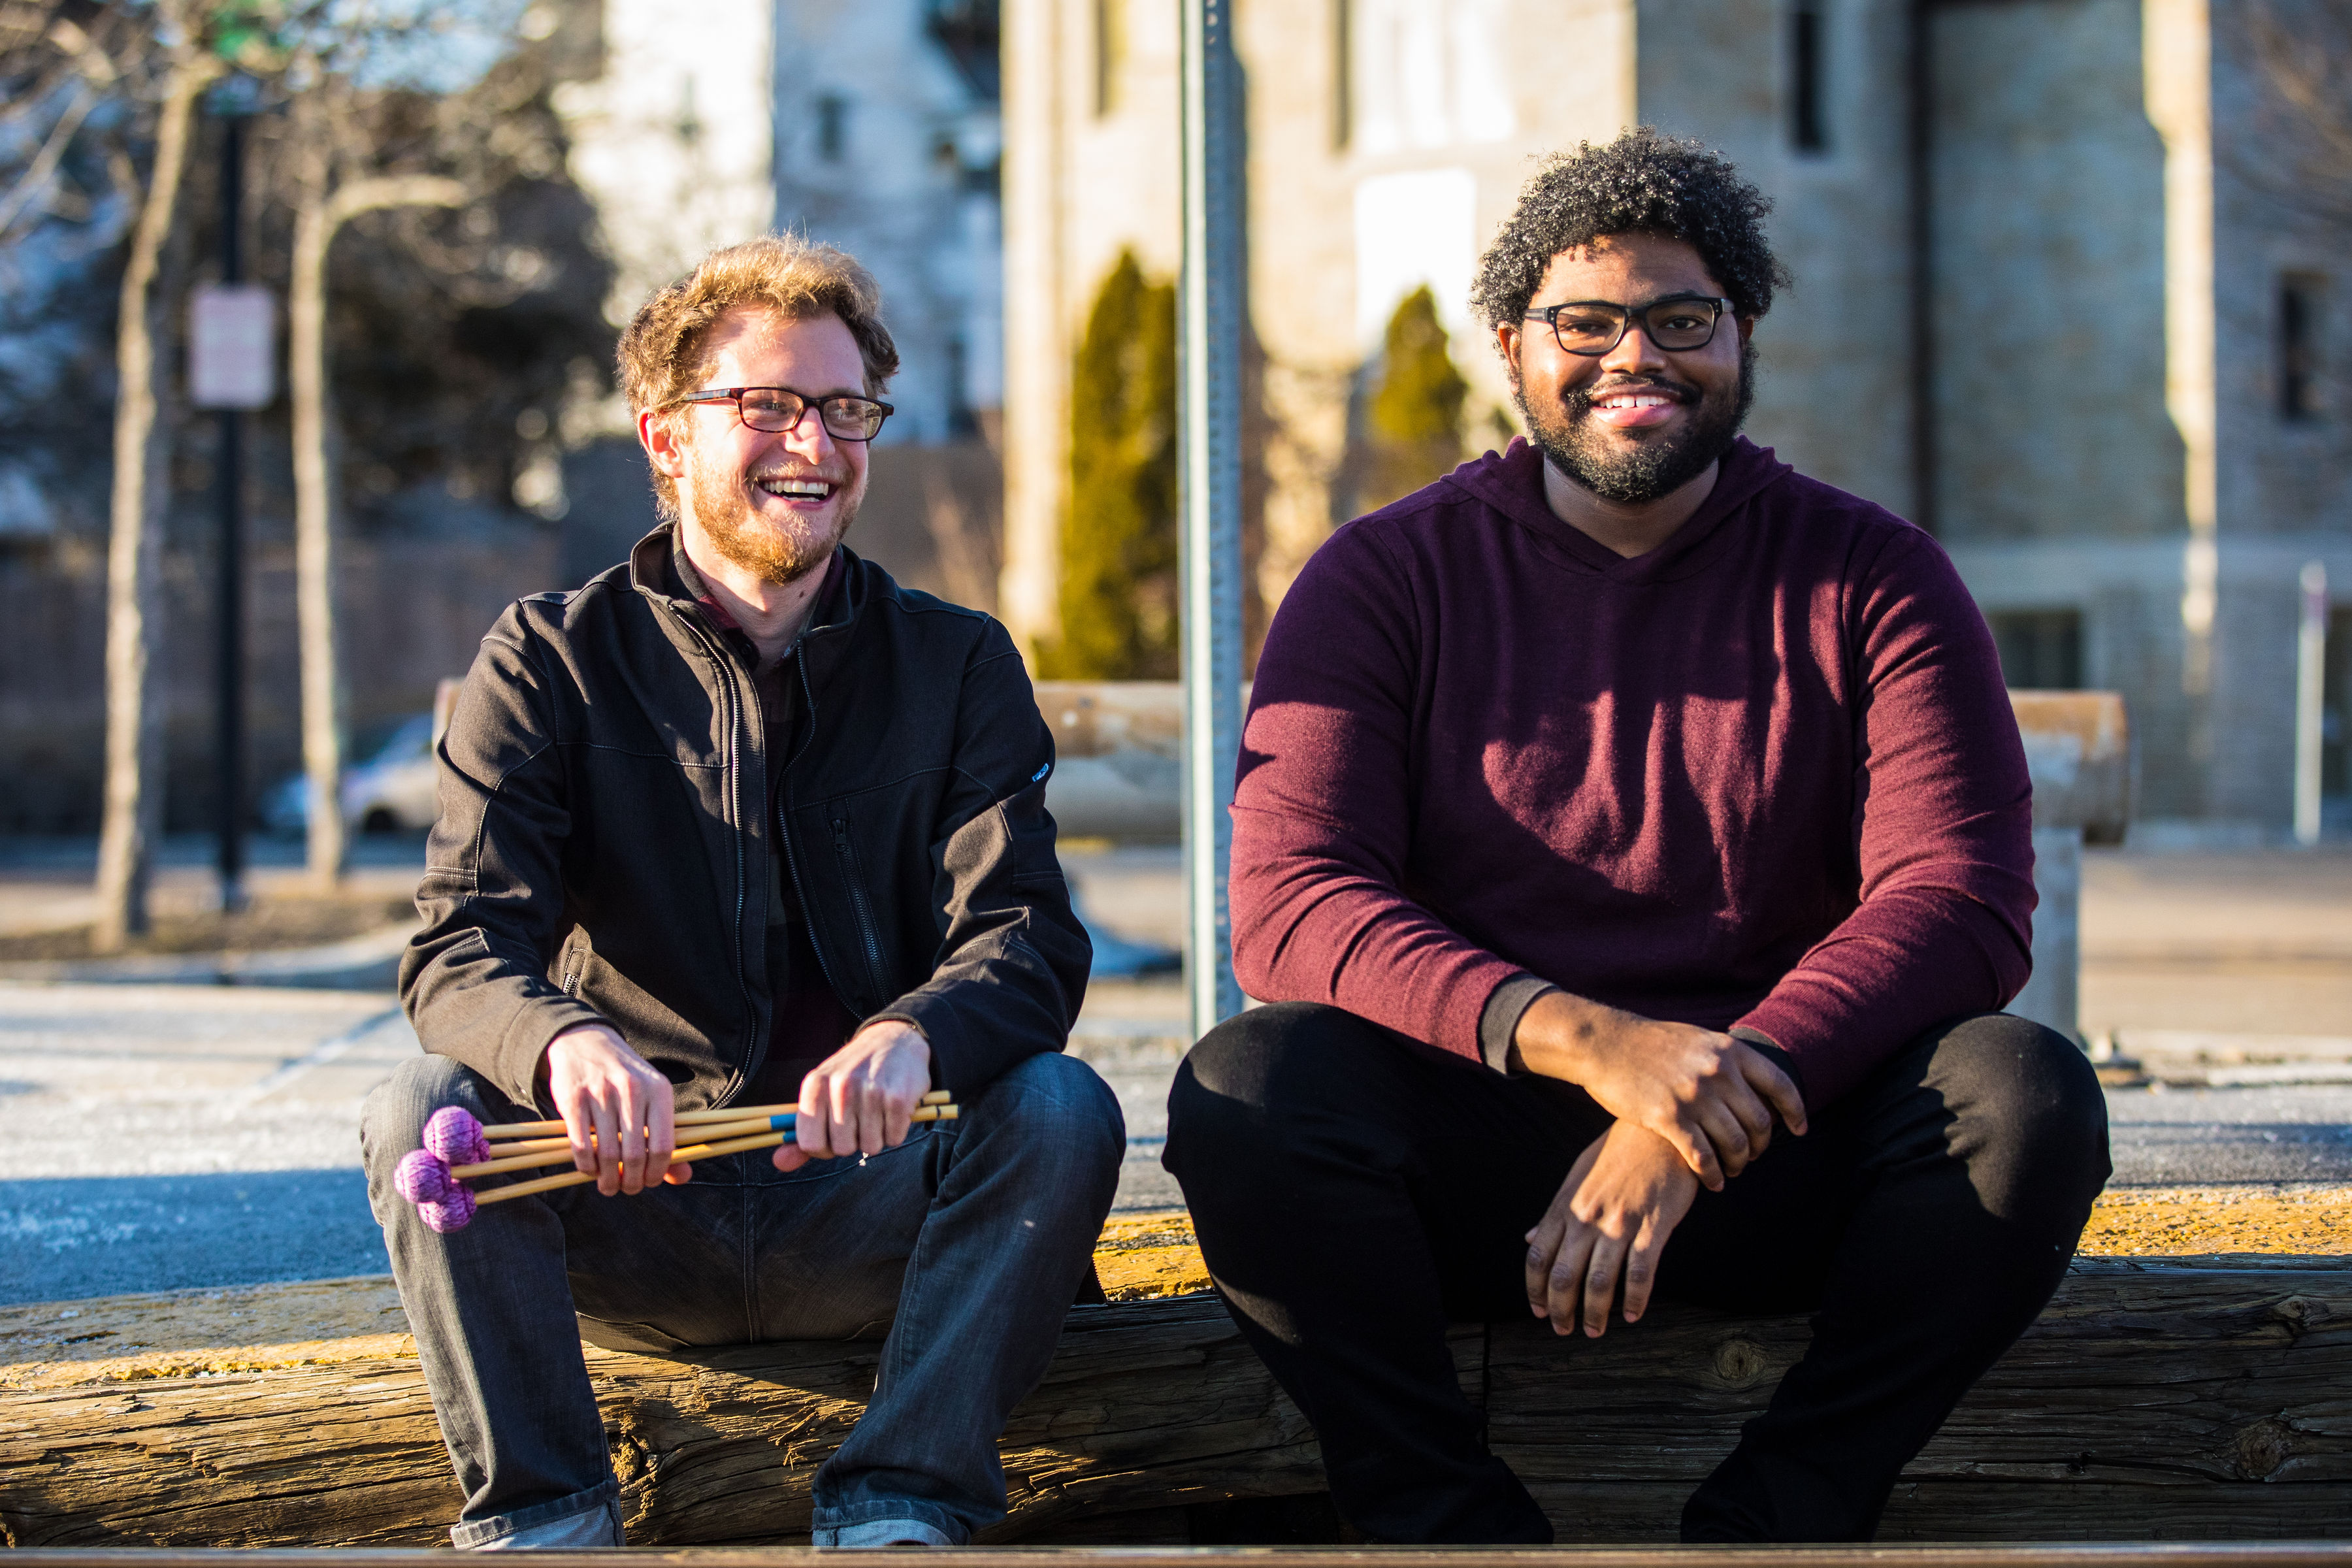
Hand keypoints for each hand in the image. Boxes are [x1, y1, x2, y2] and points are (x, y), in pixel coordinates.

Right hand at [542, 1023, 689, 1195]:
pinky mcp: (573, 1099)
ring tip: (608, 1186)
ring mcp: (601, 1094)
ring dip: (607, 1180)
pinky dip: (586, 1167)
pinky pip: (582, 1146)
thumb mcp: (652, 1099)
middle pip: (635, 1155)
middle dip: (631, 1182)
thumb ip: (667, 1138)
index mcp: (659, 1091)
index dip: (657, 1173)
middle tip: (626, 1189)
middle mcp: (633, 1090)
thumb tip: (683, 1178)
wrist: (585, 1042)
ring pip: (608, 1154)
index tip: (649, 1182)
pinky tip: (589, 1170)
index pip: (665, 1145)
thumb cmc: (624, 1079)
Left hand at [776, 1021, 932, 1170]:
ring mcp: (870, 1091)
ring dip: (877, 1136)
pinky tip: (893, 1109)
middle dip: (854, 1141)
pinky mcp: (898, 1098)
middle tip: (861, 1118)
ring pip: (870, 1147)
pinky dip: (896, 1130)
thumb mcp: (822, 1094)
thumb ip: (803, 1132)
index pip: (809, 1143)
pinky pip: (894, 1139)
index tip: (834, 1136)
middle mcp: (840, 1086)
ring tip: (878, 1111)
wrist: (895, 1040)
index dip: (824, 1148)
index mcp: (815, 1085)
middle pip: (842, 1149)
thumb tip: (780, 1163)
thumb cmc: (855, 1073)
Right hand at [1512, 992, 1804, 1189]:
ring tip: (1731, 1170)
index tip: (1798, 1130)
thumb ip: (1725, 1057)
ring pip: (1735, 1144)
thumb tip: (1754, 1076)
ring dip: (1738, 1164)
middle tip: (1752, 1156)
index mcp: (1729, 1051)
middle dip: (1761, 1147)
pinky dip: (1713, 1175)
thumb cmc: (1650, 1043)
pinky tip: (1712, 1182)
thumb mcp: (1697, 1038)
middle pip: (1759, 1122)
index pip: (1780, 1086)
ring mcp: (1694, 1096)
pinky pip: (1702, 1157)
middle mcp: (1717, 1073)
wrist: (1605, 1043)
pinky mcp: (1668, 1118)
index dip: (1795, 1113)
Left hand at [1525, 1122, 1697, 1336]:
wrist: (1659, 1133)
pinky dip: (1635, 1299)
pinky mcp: (1652, 1227)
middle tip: (1564, 1331)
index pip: (1538, 1256)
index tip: (1539, 1311)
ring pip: (1600, 1281)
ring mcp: (1620, 1224)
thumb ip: (1555, 1212)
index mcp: (1566, 1206)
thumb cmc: (1617, 1154)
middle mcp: (1587, 1218)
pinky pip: (1640, 1273)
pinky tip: (1632, 1315)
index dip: (1535, 1289)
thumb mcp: (1577, 1177)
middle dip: (1561, 1310)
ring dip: (1595, 1313)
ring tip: (1595, 1331)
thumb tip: (1530, 1239)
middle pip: (1564, 1276)